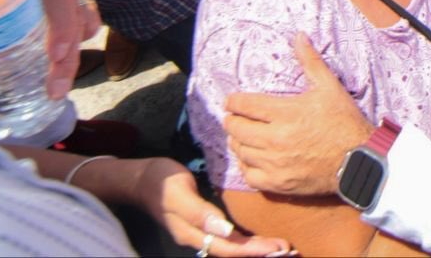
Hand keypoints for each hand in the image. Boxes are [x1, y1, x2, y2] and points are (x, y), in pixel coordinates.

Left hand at [0, 0, 100, 104]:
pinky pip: (88, 22)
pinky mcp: (70, 0)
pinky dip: (80, 43)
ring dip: (75, 53)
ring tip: (55, 84)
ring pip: (83, 19)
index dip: (61, 23)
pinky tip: (60, 61)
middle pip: (72, 11)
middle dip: (69, 54)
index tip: (55, 56)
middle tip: (54, 89)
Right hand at [135, 157, 291, 255]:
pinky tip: (259, 239)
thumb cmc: (160, 181)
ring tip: (281, 249)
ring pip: (232, 247)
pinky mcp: (203, 224)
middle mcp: (199, 237)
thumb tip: (225, 229)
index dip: (254, 250)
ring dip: (256, 249)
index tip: (278, 248)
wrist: (140, 179)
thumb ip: (199, 212)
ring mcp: (200, 232)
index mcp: (193, 232)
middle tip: (289, 250)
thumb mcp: (178, 193)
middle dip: (261, 253)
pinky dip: (246, 240)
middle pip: (234, 251)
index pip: (229, 247)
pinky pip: (228, 238)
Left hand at [225, 33, 372, 195]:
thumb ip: (310, 61)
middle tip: (236, 117)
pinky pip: (249, 175)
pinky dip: (246, 166)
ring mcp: (276, 163)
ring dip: (238, 141)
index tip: (233, 101)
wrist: (360, 160)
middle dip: (232, 119)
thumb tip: (299, 35)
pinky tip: (252, 158)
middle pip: (235, 128)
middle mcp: (275, 138)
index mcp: (285, 112)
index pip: (243, 105)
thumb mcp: (329, 87)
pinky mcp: (279, 183)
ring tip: (244, 135)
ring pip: (239, 151)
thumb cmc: (344, 122)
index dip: (233, 101)